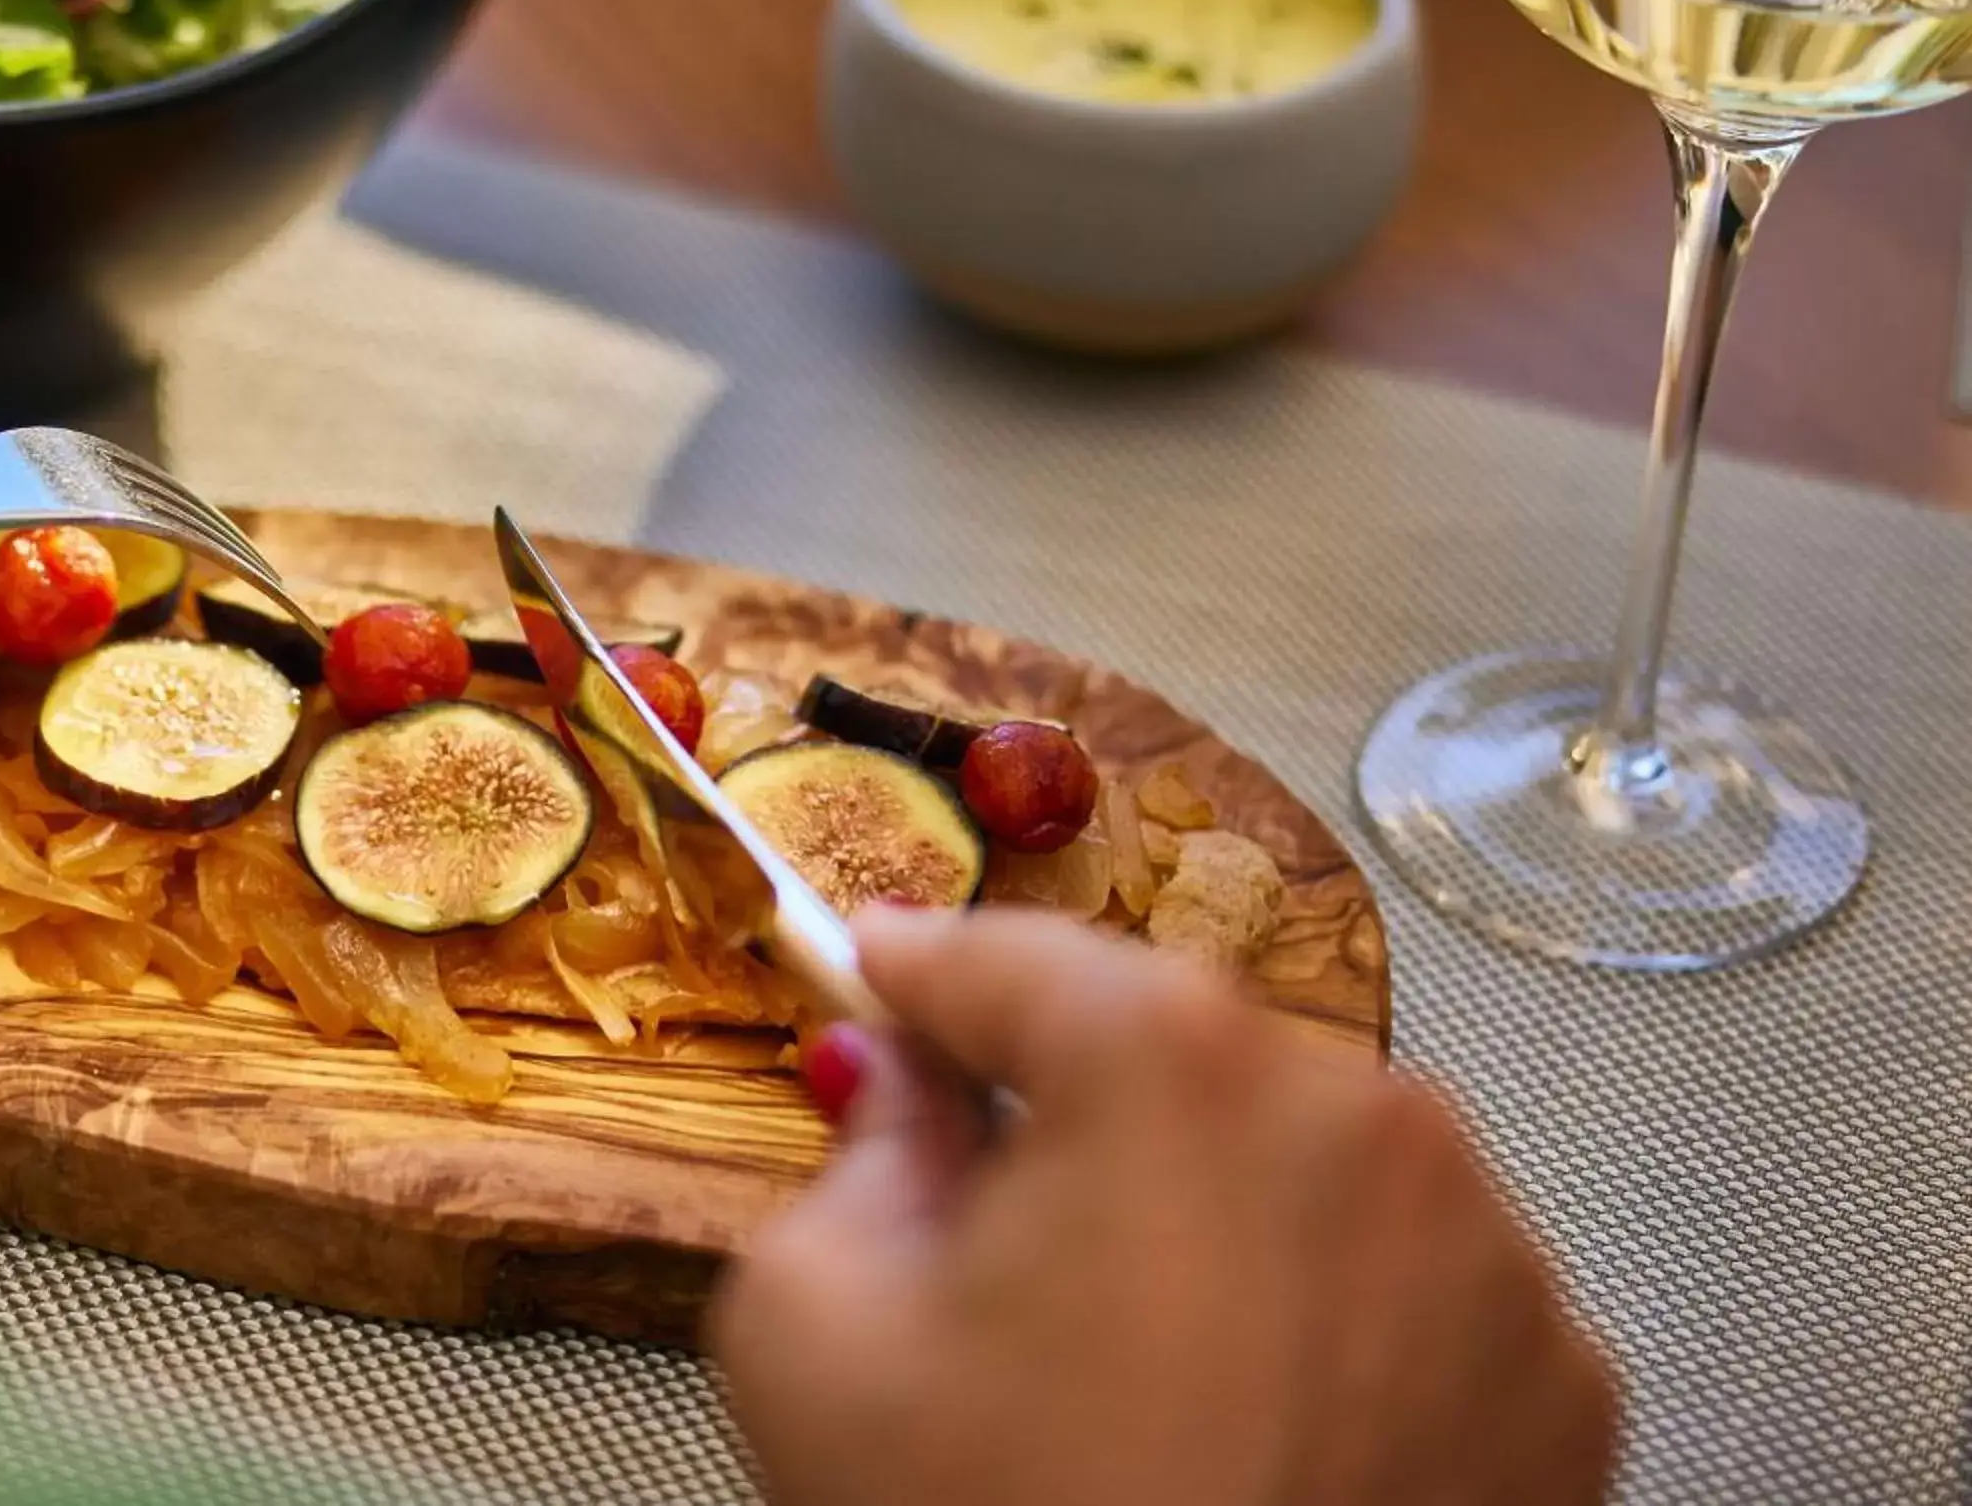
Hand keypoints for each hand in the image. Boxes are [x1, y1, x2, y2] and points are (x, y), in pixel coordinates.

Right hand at [712, 909, 1617, 1505]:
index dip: (917, 971)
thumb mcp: (816, 1332)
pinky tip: (1261, 1420)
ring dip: (1222, 1204)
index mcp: (1168, 1062)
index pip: (1010, 960)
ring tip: (1144, 1349)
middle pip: (1173, 1051)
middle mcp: (1361, 1108)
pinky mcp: (1564, 1375)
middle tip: (994, 1211)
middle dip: (1077, 1103)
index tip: (877, 981)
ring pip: (1307, 1157)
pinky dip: (1337, 1316)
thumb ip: (852, 1153)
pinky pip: (1416, 1283)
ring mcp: (1489, 1243)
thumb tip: (904, 1088)